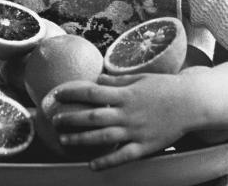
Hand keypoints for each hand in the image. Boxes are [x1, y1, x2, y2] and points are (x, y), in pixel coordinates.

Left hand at [53, 73, 189, 169]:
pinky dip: (106, 162)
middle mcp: (126, 113)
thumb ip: (116, 81)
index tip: (57, 94)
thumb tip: (97, 79)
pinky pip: (122, 156)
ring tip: (64, 140)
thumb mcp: (139, 78)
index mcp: (124, 94)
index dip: (72, 93)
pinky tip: (91, 165)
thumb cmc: (163, 87)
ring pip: (102, 138)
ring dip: (81, 140)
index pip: (91, 93)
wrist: (190, 103)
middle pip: (92, 117)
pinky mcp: (144, 146)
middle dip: (70, 119)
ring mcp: (134, 131)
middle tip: (54, 120)